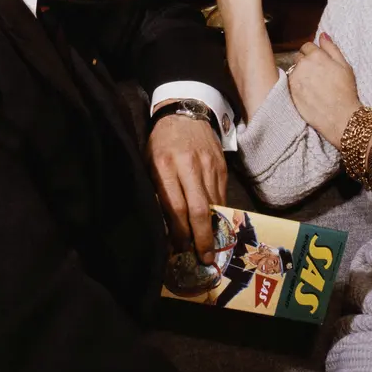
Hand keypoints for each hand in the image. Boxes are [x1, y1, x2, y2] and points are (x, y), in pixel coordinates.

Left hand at [147, 110, 227, 263]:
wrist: (185, 113)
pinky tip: (215, 225)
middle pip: (199, 209)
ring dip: (212, 229)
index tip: (179, 250)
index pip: (175, 207)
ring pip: (214, 205)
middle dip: (202, 238)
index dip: (179, 232)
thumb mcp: (149, 163)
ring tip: (209, 248)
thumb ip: (157, 191)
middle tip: (204, 258)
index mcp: (165, 166)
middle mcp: (189, 166)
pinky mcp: (221, 166)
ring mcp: (208, 165)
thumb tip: (164, 228)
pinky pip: (222, 195)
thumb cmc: (161, 143)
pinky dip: (219, 213)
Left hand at [286, 33, 360, 149]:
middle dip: (306, 62)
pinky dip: (297, 85)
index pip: (307, 46)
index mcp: (316, 55)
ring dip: (300, 74)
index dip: (314, 54)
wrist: (340, 117)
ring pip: (294, 70)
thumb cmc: (346, 91)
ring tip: (313, 86)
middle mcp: (303, 64)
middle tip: (317, 75)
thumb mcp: (345, 66)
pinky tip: (308, 93)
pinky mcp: (291, 92)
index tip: (320, 63)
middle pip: (299, 57)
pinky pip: (291, 83)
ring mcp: (295, 78)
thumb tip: (322, 35)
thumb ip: (331, 48)